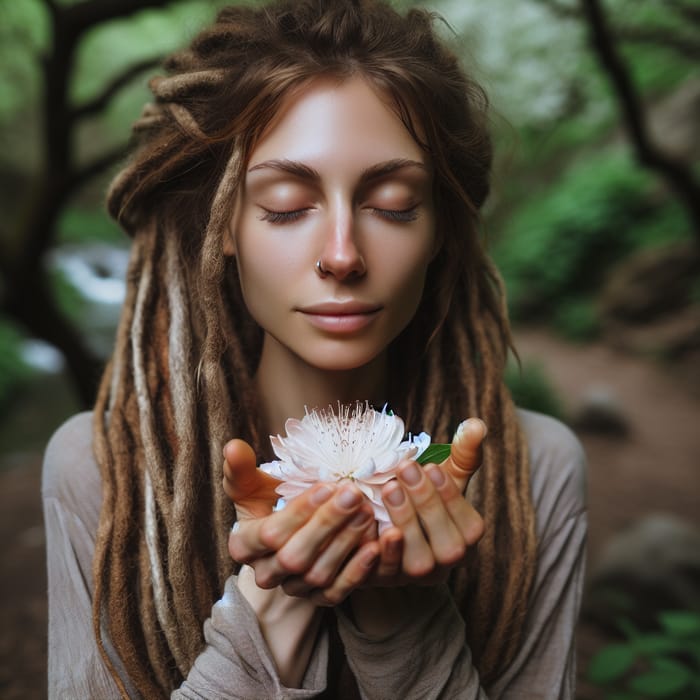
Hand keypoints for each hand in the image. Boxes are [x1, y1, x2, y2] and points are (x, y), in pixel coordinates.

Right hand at [223, 440, 379, 604]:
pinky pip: (337, 593)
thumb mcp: (253, 485)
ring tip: (366, 512)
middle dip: (327, 524)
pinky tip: (375, 547)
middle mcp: (265, 574)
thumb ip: (241, 468)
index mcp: (243, 546)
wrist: (289, 531)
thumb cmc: (269, 502)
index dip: (300, 511)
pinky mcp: (318, 599)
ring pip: (318, 575)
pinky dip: (357, 571)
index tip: (328, 486)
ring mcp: (292, 589)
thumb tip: (233, 446)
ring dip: (345, 543)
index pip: (270, 534)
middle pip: (295, 556)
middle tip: (354, 494)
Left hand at [369, 417, 485, 584]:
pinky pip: (384, 573)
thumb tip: (476, 424)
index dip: (450, 497)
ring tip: (388, 487)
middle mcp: (444, 563)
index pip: (468, 525)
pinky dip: (380, 550)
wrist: (379, 522)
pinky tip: (370, 520)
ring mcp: (414, 576)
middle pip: (447, 546)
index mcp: (464, 537)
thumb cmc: (419, 495)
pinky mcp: (383, 580)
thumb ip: (462, 453)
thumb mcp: (443, 476)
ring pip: (418, 561)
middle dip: (427, 505)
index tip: (431, 467)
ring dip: (405, 522)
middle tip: (406, 469)